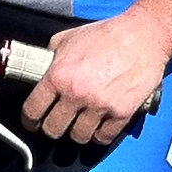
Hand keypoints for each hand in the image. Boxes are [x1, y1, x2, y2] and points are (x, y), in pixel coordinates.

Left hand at [21, 10, 171, 144]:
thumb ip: (51, 58)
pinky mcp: (121, 112)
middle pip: (54, 129)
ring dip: (77, 133)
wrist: (142, 36)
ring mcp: (100, 106)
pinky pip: (104, 137)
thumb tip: (42, 69)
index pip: (33, 110)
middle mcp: (76, 94)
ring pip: (79, 136)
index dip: (29, 120)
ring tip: (78, 124)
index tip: (32, 122)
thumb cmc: (106, 34)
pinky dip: (99, 135)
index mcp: (58, 75)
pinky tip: (98, 127)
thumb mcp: (67, 39)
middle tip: (55, 124)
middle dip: (52, 129)